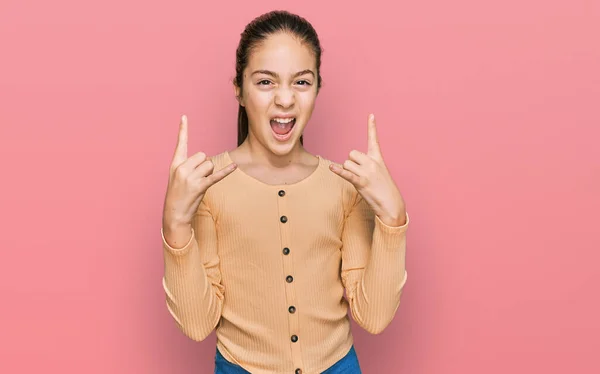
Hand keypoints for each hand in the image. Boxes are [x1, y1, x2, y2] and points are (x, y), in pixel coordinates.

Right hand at [162, 115, 236, 229]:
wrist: (174, 213)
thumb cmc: (178, 195)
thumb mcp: (178, 177)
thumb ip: (189, 166)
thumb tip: (207, 161)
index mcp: (175, 164)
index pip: (180, 144)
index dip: (183, 130)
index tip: (184, 116)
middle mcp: (182, 168)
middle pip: (203, 156)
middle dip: (204, 165)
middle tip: (197, 178)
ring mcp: (190, 178)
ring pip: (210, 165)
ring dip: (209, 173)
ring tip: (200, 184)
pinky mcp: (200, 186)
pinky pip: (216, 176)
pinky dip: (227, 172)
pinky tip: (235, 166)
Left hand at [329, 114, 405, 226]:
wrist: (392, 205)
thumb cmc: (384, 190)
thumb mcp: (379, 173)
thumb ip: (367, 165)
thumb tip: (349, 165)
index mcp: (377, 159)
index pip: (373, 140)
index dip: (371, 127)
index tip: (371, 115)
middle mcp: (372, 163)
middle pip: (351, 154)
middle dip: (351, 163)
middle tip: (358, 174)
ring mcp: (367, 172)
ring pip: (347, 164)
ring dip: (347, 172)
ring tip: (358, 182)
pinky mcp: (361, 182)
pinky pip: (346, 174)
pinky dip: (338, 171)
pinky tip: (331, 167)